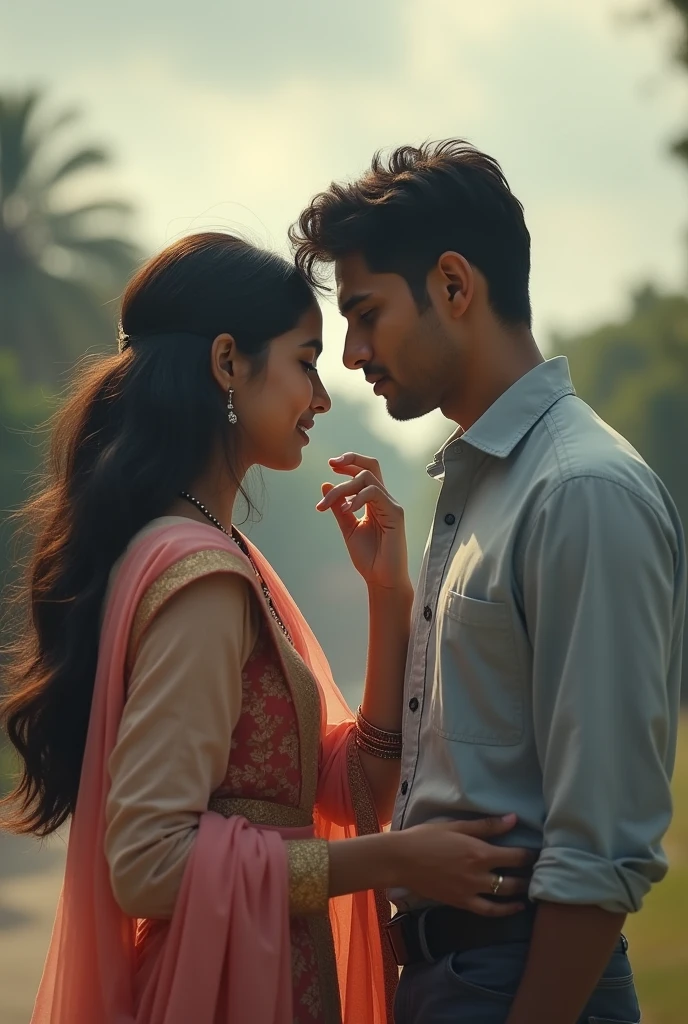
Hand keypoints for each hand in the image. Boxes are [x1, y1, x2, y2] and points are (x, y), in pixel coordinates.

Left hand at [316, 453, 410, 590]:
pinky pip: (375, 494)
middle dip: (351, 460)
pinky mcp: (395, 514)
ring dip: (343, 487)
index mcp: (374, 502)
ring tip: (328, 503)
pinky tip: (347, 509)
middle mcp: (384, 499)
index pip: (364, 472)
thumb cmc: (369, 557)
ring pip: (367, 479)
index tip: (330, 464)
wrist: (382, 579)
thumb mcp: (348, 528)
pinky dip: (357, 498)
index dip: (349, 463)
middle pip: (371, 466)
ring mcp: (391, 505)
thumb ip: (338, 507)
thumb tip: (326, 485)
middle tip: (331, 464)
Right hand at [393, 815, 536, 915]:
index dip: (529, 855)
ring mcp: (470, 892)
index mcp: (479, 853)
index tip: (537, 852)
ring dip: (520, 894)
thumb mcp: (457, 826)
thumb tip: (513, 818)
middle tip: (538, 872)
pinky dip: (504, 911)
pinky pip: (488, 911)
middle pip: (513, 880)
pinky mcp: (461, 903)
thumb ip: (486, 825)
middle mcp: (479, 876)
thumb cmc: (427, 837)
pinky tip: (513, 908)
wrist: (402, 860)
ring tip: (531, 889)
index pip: (515, 857)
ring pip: (504, 897)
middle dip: (528, 876)